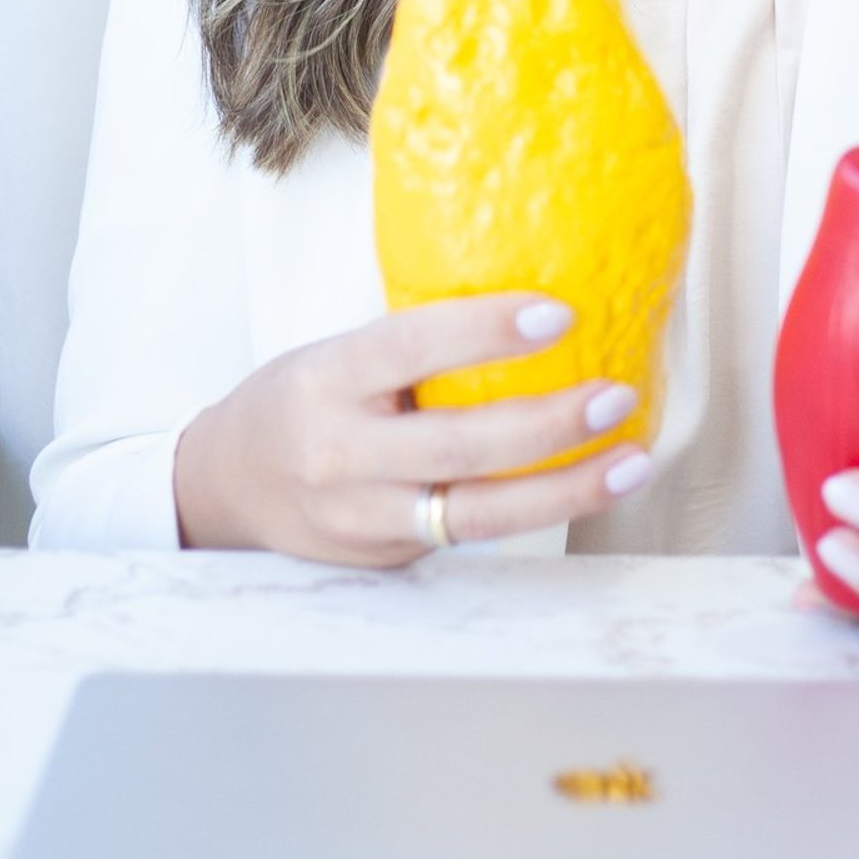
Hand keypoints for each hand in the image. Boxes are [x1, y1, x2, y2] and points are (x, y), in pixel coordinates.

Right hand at [172, 293, 652, 562]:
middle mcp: (341, 454)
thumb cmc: (303, 400)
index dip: (485, 332)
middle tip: (616, 395)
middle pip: (457, 446)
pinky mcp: (387, 558)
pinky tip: (588, 485)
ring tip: (632, 461)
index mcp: (328, 379)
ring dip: (567, 489)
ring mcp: (363, 519)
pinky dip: (536, 510)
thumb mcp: (338, 355)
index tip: (559, 313)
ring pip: (477, 513)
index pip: (411, 348)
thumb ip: (416, 346)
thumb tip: (535, 299)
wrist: (226, 487)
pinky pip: (471, 536)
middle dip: (548, 425)